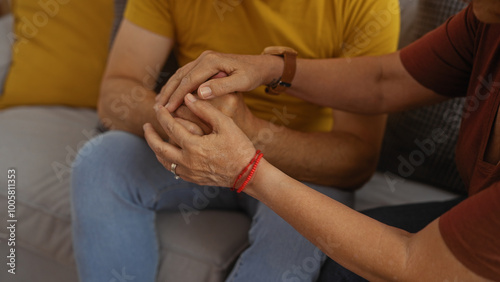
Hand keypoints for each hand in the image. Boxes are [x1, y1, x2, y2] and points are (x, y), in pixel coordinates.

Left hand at [144, 94, 256, 186]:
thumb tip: (188, 98)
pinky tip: (168, 154)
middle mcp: (188, 162)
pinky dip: (167, 160)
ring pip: (164, 162)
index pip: (170, 128)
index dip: (162, 116)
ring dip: (156, 149)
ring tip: (154, 139)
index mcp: (194, 147)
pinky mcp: (194, 179)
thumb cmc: (240, 146)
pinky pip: (174, 170)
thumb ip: (205, 110)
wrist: (248, 173)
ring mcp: (190, 173)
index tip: (158, 107)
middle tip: (146, 126)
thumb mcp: (225, 124)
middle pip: (159, 148)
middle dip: (150, 136)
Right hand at [156, 51, 281, 111]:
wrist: (260, 65)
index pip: (189, 81)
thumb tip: (199, 93)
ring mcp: (204, 59)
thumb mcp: (241, 82)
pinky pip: (186, 74)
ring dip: (169, 89)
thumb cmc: (253, 75)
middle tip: (157, 109)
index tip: (168, 110)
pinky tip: (171, 95)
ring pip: (180, 74)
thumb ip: (221, 87)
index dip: (177, 96)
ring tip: (159, 103)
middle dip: (168, 93)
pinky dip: (177, 85)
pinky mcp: (205, 63)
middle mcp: (205, 57)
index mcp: (211, 61)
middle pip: (180, 76)